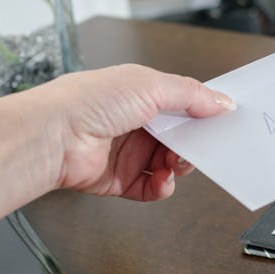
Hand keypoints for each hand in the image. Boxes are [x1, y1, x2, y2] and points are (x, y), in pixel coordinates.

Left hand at [29, 64, 234, 201]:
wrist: (52, 136)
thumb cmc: (90, 100)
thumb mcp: (151, 85)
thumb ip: (191, 95)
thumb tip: (221, 102)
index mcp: (141, 92)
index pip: (181, 103)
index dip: (201, 112)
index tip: (221, 121)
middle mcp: (134, 121)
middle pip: (178, 136)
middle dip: (193, 144)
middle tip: (201, 147)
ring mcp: (126, 151)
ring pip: (168, 164)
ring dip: (178, 166)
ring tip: (174, 164)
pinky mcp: (118, 179)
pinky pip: (150, 188)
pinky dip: (161, 188)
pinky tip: (161, 181)